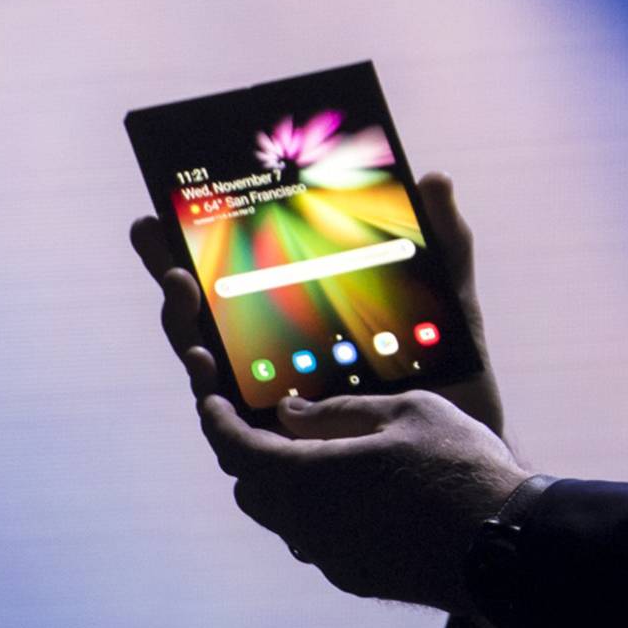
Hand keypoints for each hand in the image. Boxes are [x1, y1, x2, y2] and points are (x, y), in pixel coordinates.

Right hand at [126, 168, 508, 439]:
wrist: (471, 438)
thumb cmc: (450, 368)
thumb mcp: (448, 300)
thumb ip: (443, 244)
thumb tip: (434, 178)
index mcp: (294, 317)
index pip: (230, 277)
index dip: (187, 250)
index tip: (156, 216)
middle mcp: (269, 359)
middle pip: (203, 320)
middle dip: (174, 284)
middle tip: (170, 259)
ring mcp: (268, 403)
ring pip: (206, 368)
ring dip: (187, 331)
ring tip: (182, 294)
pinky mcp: (281, 449)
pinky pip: (232, 428)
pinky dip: (214, 396)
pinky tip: (208, 371)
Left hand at [194, 388, 530, 613]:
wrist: (504, 545)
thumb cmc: (458, 467)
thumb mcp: (406, 413)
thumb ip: (339, 412)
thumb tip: (289, 414)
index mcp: (306, 476)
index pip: (234, 447)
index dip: (216, 420)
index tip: (213, 399)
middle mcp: (304, 523)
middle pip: (250, 489)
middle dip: (252, 455)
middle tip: (277, 425)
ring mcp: (327, 556)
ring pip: (282, 519)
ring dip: (286, 488)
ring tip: (322, 457)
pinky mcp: (353, 577)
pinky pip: (316, 540)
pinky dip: (319, 514)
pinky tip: (358, 495)